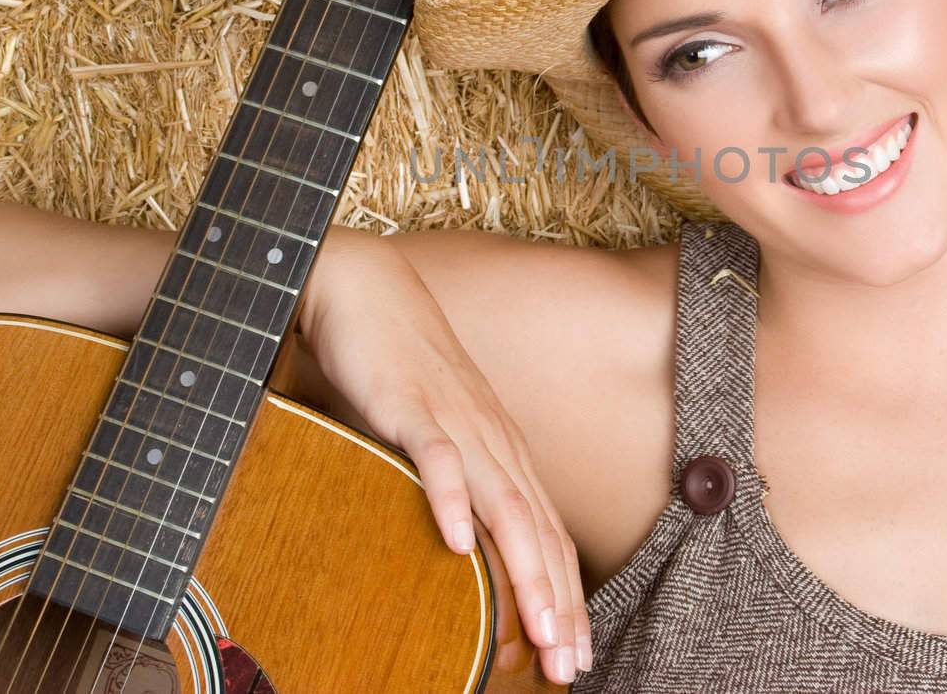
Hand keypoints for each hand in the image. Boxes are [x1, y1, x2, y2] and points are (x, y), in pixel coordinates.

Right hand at [295, 232, 590, 685]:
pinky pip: (436, 458)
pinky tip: (459, 545)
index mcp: (501, 453)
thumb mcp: (439, 437)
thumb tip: (462, 547)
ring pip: (503, 505)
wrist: (369, 290)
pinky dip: (450, 501)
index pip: (546, 536)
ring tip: (540, 630)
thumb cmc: (402, 370)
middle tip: (573, 666)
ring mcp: (457, 424)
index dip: (565, 598)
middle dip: (558, 604)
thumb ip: (456, 486)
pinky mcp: (412, 406)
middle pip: (538, 533)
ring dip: (525, 571)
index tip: (577, 655)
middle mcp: (493, 443)